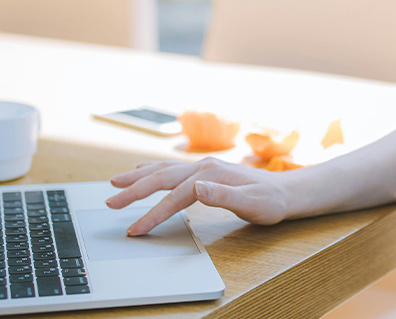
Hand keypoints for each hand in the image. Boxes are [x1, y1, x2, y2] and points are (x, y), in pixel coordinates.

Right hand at [105, 157, 292, 233]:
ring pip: (162, 170)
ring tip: (115, 184)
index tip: (136, 230)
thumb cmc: (270, 202)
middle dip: (134, 191)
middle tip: (111, 203)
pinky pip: (170, 169)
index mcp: (210, 174)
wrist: (285, 192)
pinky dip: (151, 170)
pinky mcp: (203, 170)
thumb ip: (224, 195)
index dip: (153, 214)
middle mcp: (203, 166)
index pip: (174, 196)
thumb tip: (197, 187)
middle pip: (161, 177)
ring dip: (137, 178)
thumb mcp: (252, 203)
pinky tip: (140, 171)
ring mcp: (202, 166)